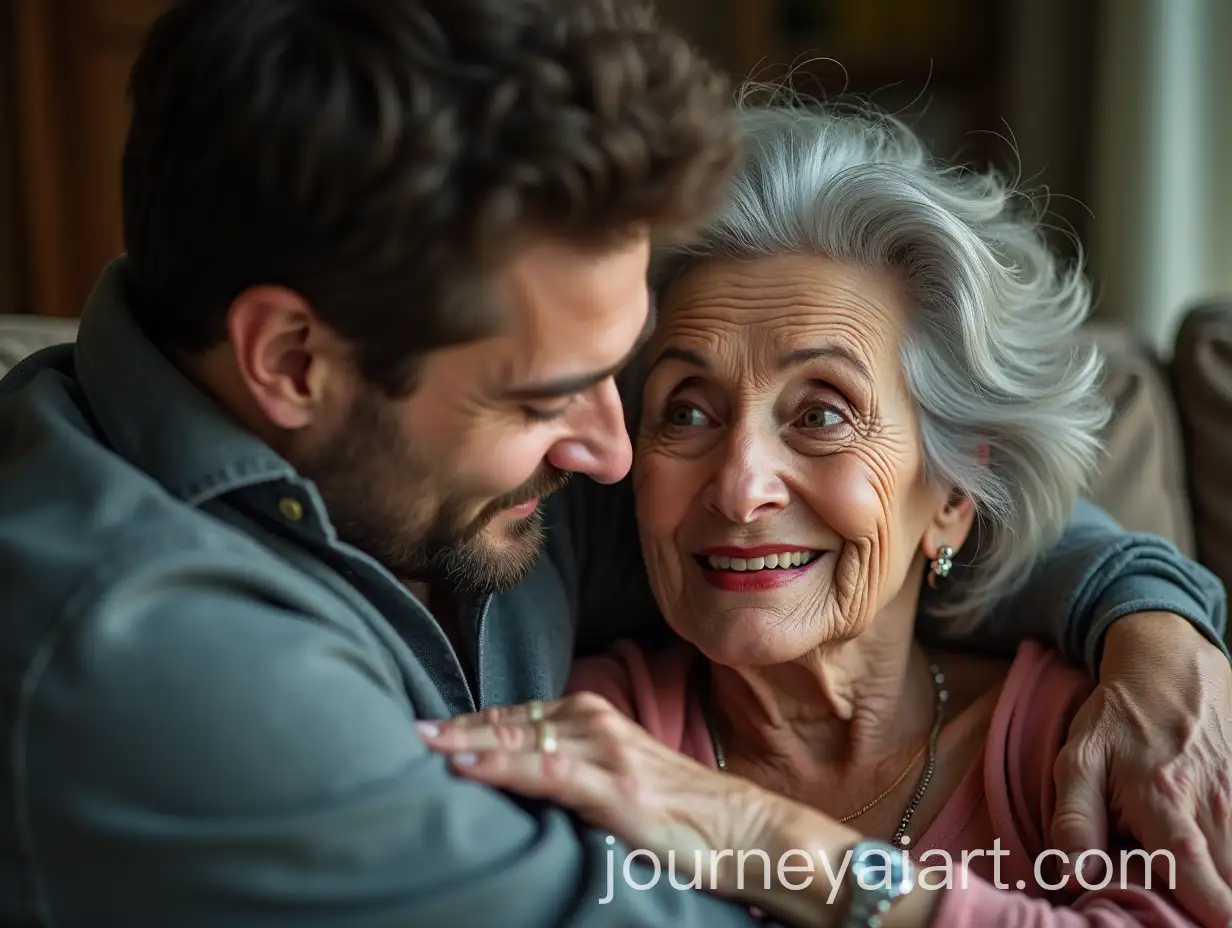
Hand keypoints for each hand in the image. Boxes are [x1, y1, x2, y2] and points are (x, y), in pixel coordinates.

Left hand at [416, 691, 776, 891]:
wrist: (744, 829)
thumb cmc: (682, 812)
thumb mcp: (620, 781)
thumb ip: (576, 769)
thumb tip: (523, 775)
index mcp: (596, 720)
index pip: (519, 714)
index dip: (471, 721)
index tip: (428, 727)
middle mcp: (597, 725)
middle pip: (512, 719)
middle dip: (458, 725)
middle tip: (409, 728)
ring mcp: (606, 753)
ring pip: (522, 737)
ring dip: (468, 739)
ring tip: (422, 743)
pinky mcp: (614, 788)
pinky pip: (546, 770)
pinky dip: (501, 764)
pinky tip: (467, 766)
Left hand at [1050, 612, 1231, 926]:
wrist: (1171, 672)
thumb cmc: (1117, 721)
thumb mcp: (1078, 762)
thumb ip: (1074, 821)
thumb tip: (1074, 878)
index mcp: (1165, 805)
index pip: (1201, 880)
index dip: (1208, 914)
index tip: (1193, 925)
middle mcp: (1215, 808)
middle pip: (1230, 884)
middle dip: (1211, 905)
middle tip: (1175, 902)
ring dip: (1223, 882)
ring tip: (1192, 884)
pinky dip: (1230, 857)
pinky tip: (1210, 860)